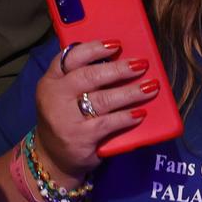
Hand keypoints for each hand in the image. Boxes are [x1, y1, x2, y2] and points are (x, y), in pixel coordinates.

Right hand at [28, 40, 149, 184]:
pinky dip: (126, 117)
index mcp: (51, 80)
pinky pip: (108, 123)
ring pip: (103, 99)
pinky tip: (140, 113)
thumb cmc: (65, 118)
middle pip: (90, 76)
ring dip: (130, 92)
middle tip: (141, 65)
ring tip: (150, 87)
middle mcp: (55, 96)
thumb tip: (119, 62)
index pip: (70, 57)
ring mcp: (66, 118)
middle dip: (118, 69)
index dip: (94, 49)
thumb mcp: (62, 95)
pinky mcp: (80, 137)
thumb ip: (80, 79)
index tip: (116, 44)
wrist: (52, 157)